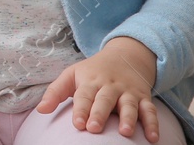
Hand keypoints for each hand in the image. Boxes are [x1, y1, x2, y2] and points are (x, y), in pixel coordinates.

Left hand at [35, 37, 160, 140]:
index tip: (77, 124)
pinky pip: (150, 110)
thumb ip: (55, 92)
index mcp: (90, 81)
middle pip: (105, 100)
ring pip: (129, 105)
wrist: (125, 56)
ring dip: (129, 119)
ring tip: (125, 133)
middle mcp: (110, 87)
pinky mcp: (143, 98)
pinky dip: (153, 123)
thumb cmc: (93, 72)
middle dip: (99, 114)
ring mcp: (128, 92)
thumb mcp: (72, 75)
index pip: (84, 96)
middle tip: (93, 128)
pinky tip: (153, 138)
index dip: (80, 109)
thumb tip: (40, 110)